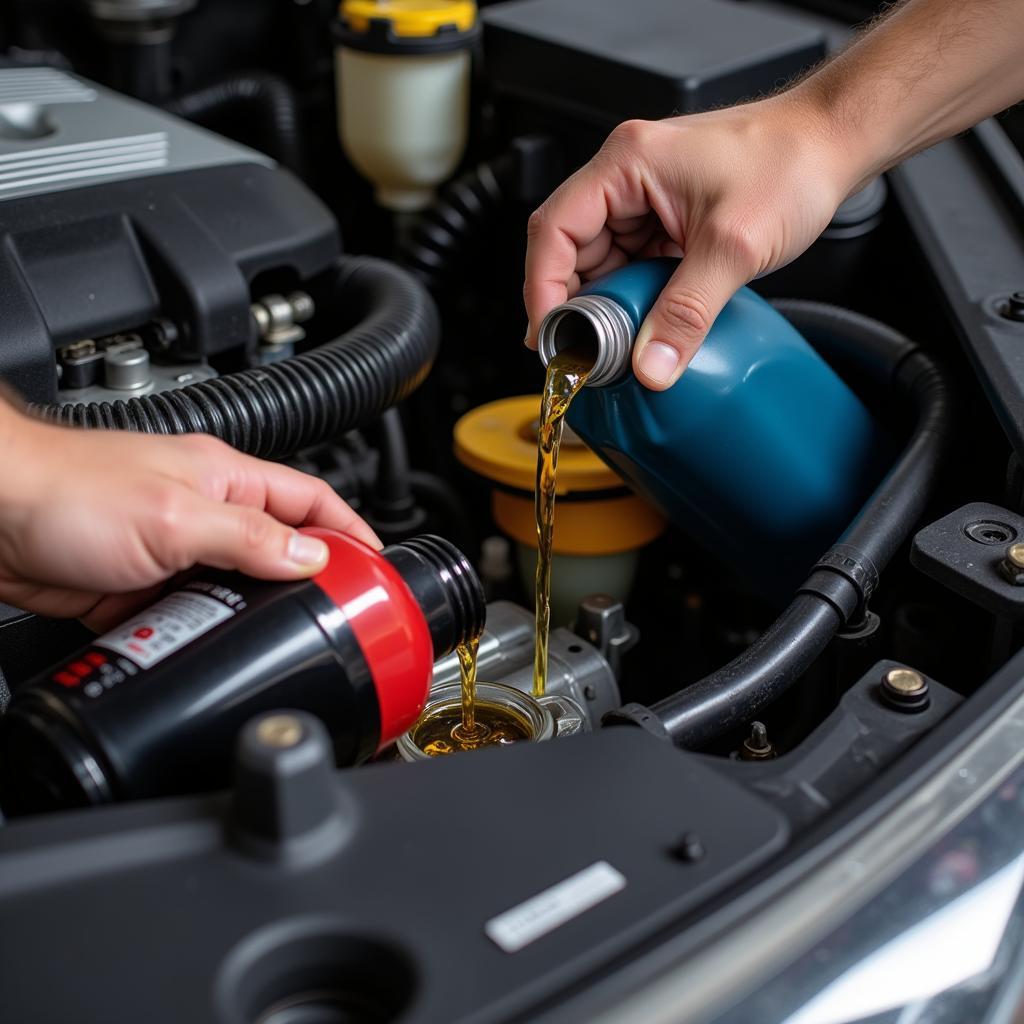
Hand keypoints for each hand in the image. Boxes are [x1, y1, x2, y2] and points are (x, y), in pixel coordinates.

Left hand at [0, 403, 379, 630]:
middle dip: (314, 579)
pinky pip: (192, 611)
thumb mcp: (175, 515)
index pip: (311, 500)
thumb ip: (249, 538)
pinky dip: (207, 630)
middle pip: (281, 546)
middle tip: (340, 613)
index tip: (377, 565)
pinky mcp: (142, 584)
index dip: (352, 529)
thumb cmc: (66, 490)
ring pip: (238, 585)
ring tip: (278, 639)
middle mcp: (206, 509)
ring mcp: (176, 548)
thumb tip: (311, 557)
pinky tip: (212, 648)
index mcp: (226, 478)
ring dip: (256, 611)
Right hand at [524, 91, 851, 389]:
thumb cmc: (790, 162)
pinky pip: (629, 264)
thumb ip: (687, 313)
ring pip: (599, 261)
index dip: (542, 288)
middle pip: (569, 249)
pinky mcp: (664, 219)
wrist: (832, 146)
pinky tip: (638, 323)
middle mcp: (625, 177)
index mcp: (625, 164)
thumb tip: (650, 366)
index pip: (553, 229)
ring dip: (603, 304)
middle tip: (580, 350)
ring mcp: (643, 198)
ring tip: (611, 343)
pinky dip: (629, 297)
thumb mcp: (733, 247)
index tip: (550, 334)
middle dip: (573, 302)